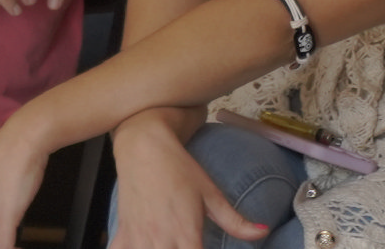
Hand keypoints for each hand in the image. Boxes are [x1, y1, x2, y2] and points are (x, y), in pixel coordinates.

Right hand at [109, 122, 270, 248]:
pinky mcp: (122, 233)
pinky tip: (140, 248)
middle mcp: (161, 241)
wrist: (145, 145)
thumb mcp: (211, 194)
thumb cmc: (178, 168)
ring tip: (169, 246)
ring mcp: (138, 239)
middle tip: (187, 247)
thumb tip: (263, 232)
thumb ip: (236, 221)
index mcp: (186, 235)